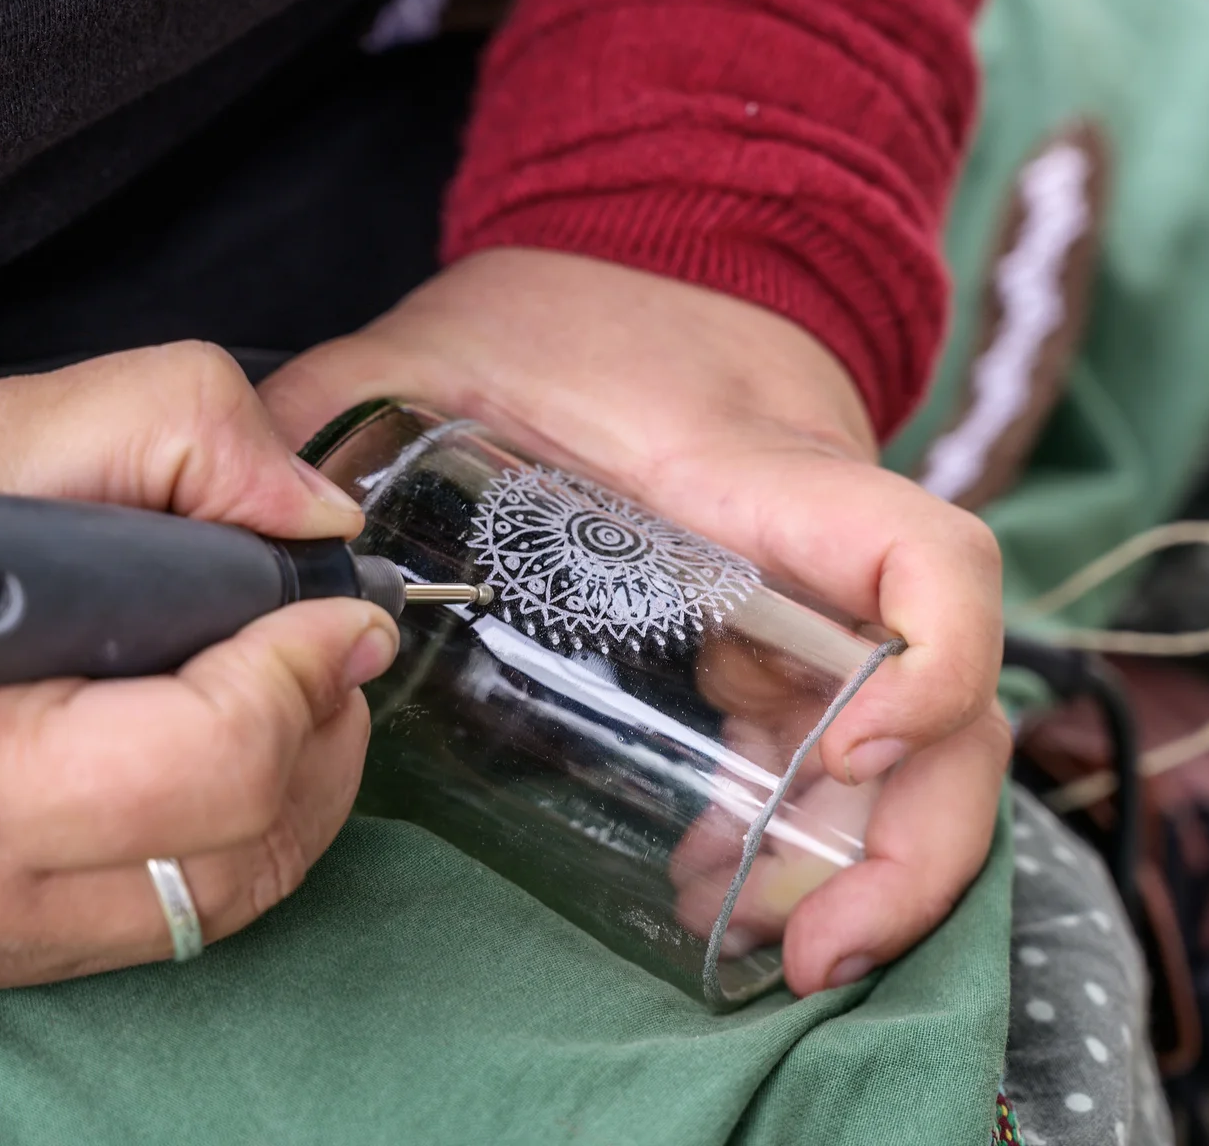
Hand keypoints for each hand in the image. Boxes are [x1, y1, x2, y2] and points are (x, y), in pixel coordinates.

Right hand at [0, 344, 398, 986]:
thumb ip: (178, 430)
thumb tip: (318, 515)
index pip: (204, 762)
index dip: (299, 673)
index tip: (338, 610)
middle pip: (244, 840)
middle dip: (321, 725)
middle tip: (326, 643)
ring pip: (239, 894)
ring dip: (307, 785)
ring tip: (295, 692)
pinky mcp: (16, 955)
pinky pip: (194, 918)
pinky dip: (255, 836)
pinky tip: (246, 756)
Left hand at [260, 249, 1009, 995]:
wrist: (654, 254)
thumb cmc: (556, 308)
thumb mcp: (432, 346)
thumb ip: (325, 416)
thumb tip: (252, 531)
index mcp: (761, 477)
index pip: (922, 560)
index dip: (933, 668)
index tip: (847, 755)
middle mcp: (824, 552)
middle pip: (956, 714)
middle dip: (914, 854)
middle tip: (813, 954)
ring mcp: (819, 599)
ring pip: (918, 754)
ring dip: (865, 870)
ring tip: (766, 951)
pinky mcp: (789, 631)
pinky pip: (836, 749)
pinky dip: (802, 833)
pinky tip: (722, 884)